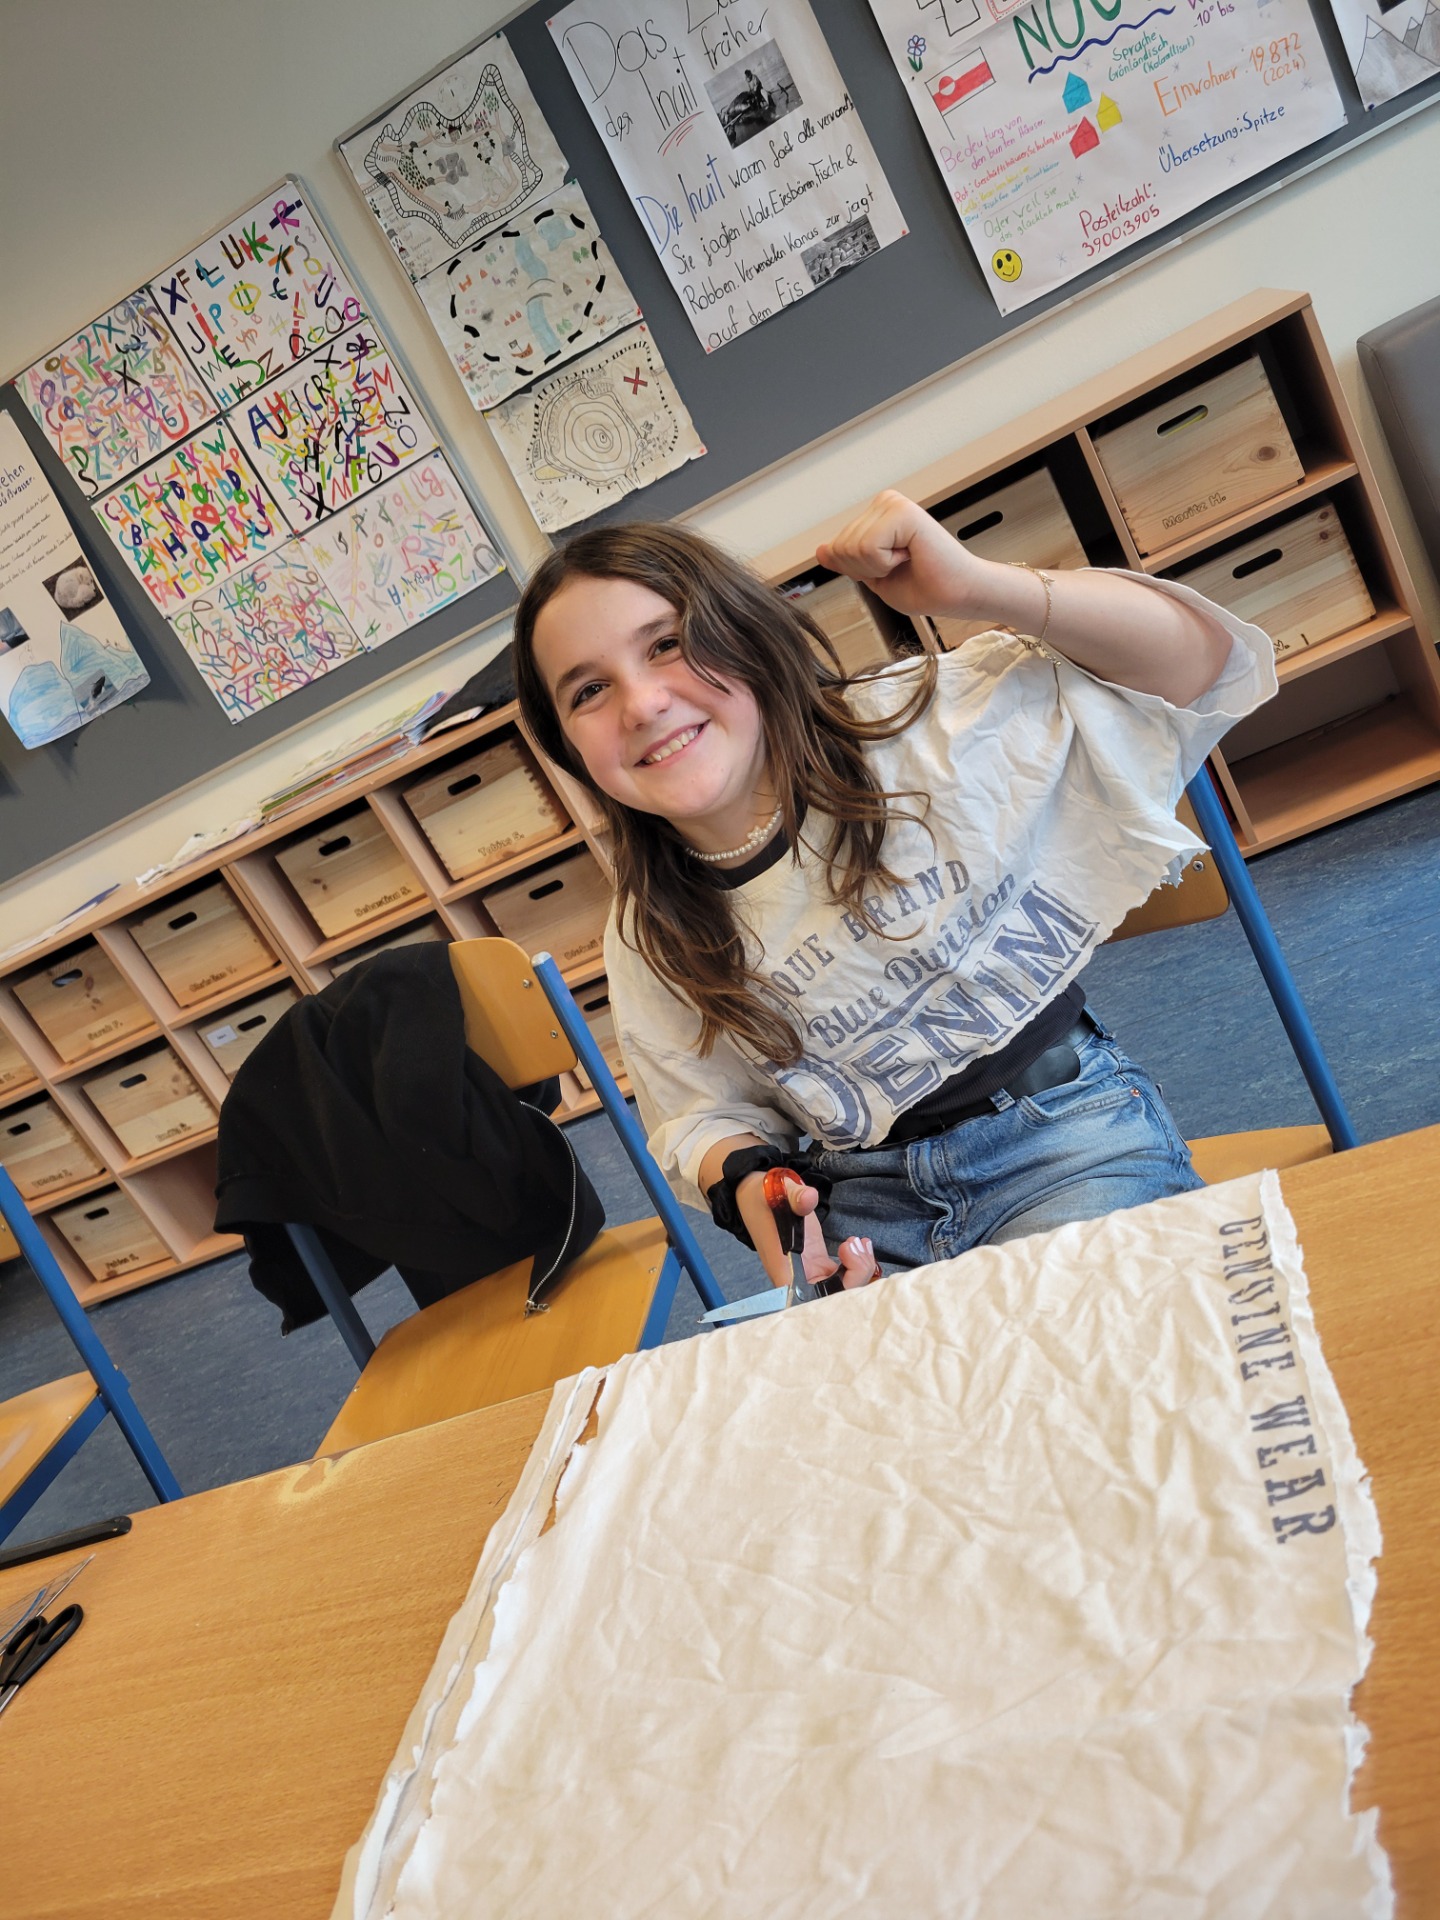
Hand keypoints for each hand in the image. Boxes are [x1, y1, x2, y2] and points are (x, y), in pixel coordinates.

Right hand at [734, 1171, 879, 1291]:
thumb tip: (808, 1198)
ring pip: (844, 1288)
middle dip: (857, 1275)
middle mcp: (798, 1280)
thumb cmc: (762, 1199)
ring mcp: (810, 1274)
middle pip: (835, 1298)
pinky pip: (843, 1276)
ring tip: (859, 1242)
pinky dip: (858, 1263)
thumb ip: (795, 1197)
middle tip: (854, 1244)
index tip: (846, 1257)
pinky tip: (860, 1244)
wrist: (756, 1196)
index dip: (839, 1291)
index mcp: (784, 1273)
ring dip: (861, 1269)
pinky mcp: (818, 1265)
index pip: (814, 1301)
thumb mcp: (777, 1193)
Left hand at [816, 490, 987, 621]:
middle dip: (866, 570)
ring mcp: (893, 504)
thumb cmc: (925, 586)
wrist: (957, 594)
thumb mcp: (873, 577)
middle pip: (840, 548)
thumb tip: (821, 550)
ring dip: (878, 567)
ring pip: (852, 549)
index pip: (836, 547)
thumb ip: (847, 561)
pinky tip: (910, 555)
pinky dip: (886, 564)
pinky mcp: (903, 512)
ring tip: (907, 560)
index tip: (891, 568)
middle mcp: (884, 502)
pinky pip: (868, 548)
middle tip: (901, 566)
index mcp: (876, 514)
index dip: (858, 571)